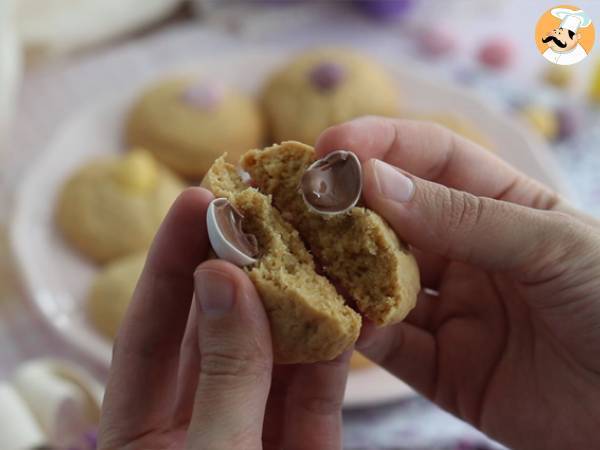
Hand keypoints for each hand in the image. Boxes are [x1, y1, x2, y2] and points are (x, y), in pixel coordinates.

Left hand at [98, 188, 351, 449]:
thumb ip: (225, 374)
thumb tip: (223, 277)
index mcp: (144, 425)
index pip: (149, 327)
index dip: (169, 259)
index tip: (196, 200)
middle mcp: (196, 416)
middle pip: (215, 326)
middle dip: (238, 265)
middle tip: (261, 206)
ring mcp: (254, 427)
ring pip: (272, 350)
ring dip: (295, 300)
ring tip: (314, 241)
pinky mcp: (305, 441)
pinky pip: (317, 389)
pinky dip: (334, 350)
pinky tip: (349, 310)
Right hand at [317, 117, 599, 449]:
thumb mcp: (548, 245)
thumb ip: (461, 216)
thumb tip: (375, 180)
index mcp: (503, 208)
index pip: (433, 159)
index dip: (382, 144)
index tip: (332, 147)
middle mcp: (469, 255)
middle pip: (396, 221)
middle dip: (350, 210)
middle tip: (306, 204)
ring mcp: (453, 311)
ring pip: (383, 284)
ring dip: (346, 274)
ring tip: (310, 262)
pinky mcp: (442, 369)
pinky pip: (391, 347)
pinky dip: (363, 335)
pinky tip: (344, 323)